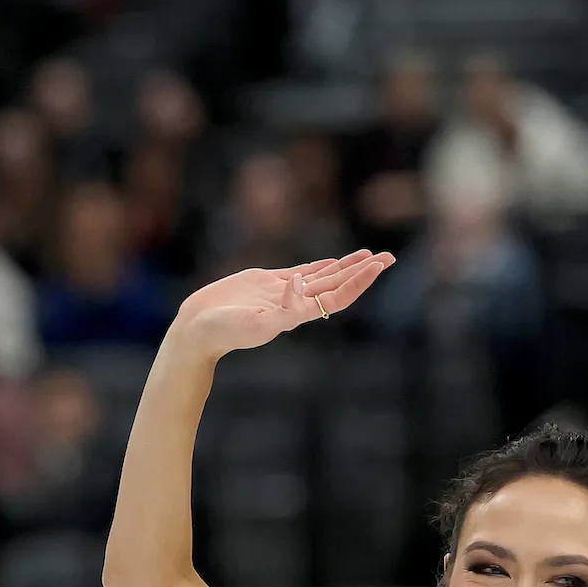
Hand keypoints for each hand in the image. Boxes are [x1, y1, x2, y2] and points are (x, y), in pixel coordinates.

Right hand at [171, 250, 394, 361]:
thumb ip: (282, 306)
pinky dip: (319, 267)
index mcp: (298, 313)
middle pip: (339, 284)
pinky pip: (301, 273)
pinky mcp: (266, 283)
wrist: (198, 329)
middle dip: (364, 270)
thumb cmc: (225, 330)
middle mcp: (296, 303)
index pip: (339, 295)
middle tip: (389, 257)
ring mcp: (283, 292)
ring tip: (369, 255)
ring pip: (323, 277)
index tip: (377, 265)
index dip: (359, 281)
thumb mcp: (256, 322)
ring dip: (346, 266)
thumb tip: (301, 283)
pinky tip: (333, 262)